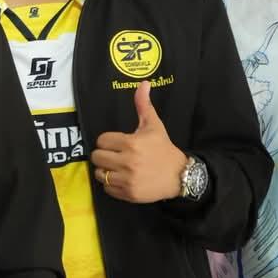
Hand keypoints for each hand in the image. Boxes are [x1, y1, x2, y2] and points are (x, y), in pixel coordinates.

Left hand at [91, 81, 187, 202]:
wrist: (180, 176)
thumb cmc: (163, 149)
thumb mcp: (154, 126)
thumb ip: (143, 105)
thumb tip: (143, 83)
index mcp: (131, 143)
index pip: (102, 141)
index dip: (108, 142)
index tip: (117, 144)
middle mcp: (128, 162)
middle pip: (97, 157)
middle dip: (104, 156)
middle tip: (114, 156)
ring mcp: (128, 180)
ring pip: (100, 174)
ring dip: (105, 171)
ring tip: (117, 168)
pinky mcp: (129, 194)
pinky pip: (107, 189)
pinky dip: (111, 185)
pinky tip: (122, 179)